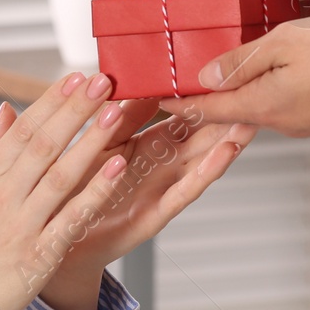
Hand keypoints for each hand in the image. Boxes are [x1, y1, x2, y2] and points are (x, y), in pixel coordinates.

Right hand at [0, 71, 132, 309]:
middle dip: (75, 109)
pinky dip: (96, 191)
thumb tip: (6, 113)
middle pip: (43, 145)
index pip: (21, 131)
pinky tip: (118, 167)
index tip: (75, 76)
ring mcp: (20, 227)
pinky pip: (72, 217)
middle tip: (103, 80)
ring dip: (91, 141)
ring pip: (61, 176)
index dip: (51, 101)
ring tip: (116, 112)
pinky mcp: (38, 256)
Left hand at [25, 99, 257, 309]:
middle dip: (226, 118)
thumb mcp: (97, 143)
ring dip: (226, 144)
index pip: (182, 116)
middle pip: (201, 138)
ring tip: (250, 121)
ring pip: (201, 162)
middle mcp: (160, 167)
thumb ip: (120, 116)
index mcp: (145, 146)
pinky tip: (223, 155)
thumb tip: (138, 80)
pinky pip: (183, 193)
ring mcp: (161, 191)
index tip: (223, 72)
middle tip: (255, 92)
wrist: (54, 237)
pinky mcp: (154, 216)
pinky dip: (204, 174)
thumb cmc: (73, 190)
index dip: (201, 96)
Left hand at [158, 12, 309, 137]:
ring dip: (244, 91)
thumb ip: (243, 59)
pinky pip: (292, 103)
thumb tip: (206, 75)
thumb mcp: (288, 42)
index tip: (158, 97)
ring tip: (228, 72)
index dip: (180, 102)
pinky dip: (275, 89)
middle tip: (186, 83)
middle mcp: (285, 121)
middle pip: (235, 108)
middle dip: (210, 96)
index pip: (208, 108)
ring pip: (265, 104)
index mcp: (266, 104)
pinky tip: (279, 73)